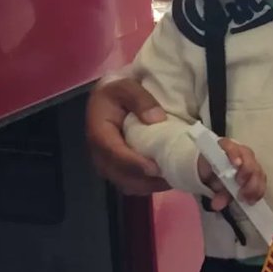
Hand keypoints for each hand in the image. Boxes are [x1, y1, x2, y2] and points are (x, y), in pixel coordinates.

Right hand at [85, 77, 170, 195]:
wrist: (107, 98)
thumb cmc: (116, 92)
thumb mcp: (125, 86)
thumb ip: (139, 99)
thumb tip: (157, 119)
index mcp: (99, 133)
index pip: (115, 154)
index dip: (134, 164)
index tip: (156, 168)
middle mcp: (100, 154)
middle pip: (121, 176)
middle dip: (145, 180)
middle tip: (172, 177)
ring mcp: (108, 164)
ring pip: (127, 184)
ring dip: (149, 185)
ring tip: (173, 179)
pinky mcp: (117, 169)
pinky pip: (131, 184)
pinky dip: (148, 185)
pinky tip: (166, 178)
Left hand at [196, 139, 265, 210]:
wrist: (215, 179)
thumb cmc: (211, 174)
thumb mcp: (208, 182)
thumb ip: (215, 191)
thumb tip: (218, 204)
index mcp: (224, 148)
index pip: (228, 145)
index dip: (234, 153)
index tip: (236, 164)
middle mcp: (240, 152)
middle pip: (248, 156)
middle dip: (247, 171)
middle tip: (241, 184)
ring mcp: (251, 162)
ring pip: (258, 169)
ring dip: (254, 185)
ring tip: (246, 198)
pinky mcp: (257, 174)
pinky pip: (262, 181)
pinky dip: (258, 191)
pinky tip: (252, 200)